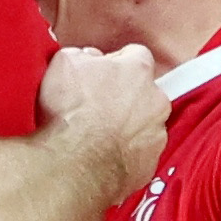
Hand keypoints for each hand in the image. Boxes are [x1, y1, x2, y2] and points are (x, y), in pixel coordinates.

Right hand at [39, 42, 169, 199]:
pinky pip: (139, 154)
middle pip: (144, 92)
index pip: (136, 56)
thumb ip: (83, 56)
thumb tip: (87, 59)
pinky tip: (102, 155)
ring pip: (145, 125)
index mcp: (138, 70)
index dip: (116, 63)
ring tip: (97, 135)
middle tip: (97, 106)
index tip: (101, 73)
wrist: (74, 164)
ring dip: (126, 127)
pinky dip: (124, 154)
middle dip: (125, 97)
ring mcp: (156, 135)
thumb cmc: (71, 112)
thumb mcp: (64, 63)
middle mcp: (155, 101)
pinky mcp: (149, 164)